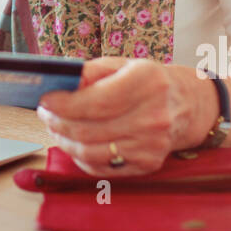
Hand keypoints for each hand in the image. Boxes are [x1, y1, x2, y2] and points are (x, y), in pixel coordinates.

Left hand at [36, 58, 216, 174]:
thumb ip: (91, 71)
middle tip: (45, 114)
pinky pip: (102, 166)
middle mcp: (153, 116)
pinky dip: (80, 156)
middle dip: (58, 122)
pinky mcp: (149, 164)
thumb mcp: (123, 64)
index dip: (64, 104)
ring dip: (65, 141)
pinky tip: (74, 142)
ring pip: (91, 151)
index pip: (96, 102)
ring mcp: (152, 144)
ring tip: (55, 127)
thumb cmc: (147, 81)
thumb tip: (60, 83)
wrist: (185, 105)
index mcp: (147, 82)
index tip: (45, 101)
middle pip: (89, 129)